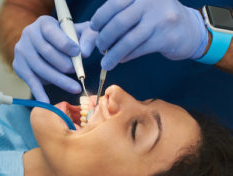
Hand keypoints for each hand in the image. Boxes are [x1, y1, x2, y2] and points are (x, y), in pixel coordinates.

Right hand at [13, 15, 96, 102]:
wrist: (46, 41)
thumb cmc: (67, 37)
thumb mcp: (80, 31)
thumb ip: (87, 37)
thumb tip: (84, 53)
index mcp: (43, 23)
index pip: (52, 33)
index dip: (65, 44)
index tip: (78, 53)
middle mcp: (28, 34)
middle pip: (46, 53)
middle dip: (65, 65)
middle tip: (78, 73)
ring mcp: (21, 51)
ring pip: (40, 68)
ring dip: (59, 80)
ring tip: (75, 88)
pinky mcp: (19, 66)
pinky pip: (30, 81)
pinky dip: (39, 92)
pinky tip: (46, 102)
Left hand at [90, 0, 207, 69]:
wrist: (189, 30)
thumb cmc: (158, 19)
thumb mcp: (143, 8)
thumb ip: (122, 14)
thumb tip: (96, 34)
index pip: (114, 3)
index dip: (100, 17)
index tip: (93, 27)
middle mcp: (152, 2)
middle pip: (119, 22)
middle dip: (104, 38)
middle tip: (100, 47)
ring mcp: (161, 19)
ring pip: (128, 40)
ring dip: (113, 54)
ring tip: (106, 62)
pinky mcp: (166, 38)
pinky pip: (138, 50)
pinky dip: (126, 56)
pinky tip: (120, 59)